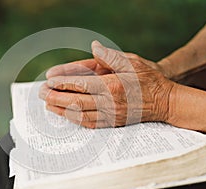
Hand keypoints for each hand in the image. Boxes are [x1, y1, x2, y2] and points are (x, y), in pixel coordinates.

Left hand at [39, 41, 175, 127]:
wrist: (164, 101)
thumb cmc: (148, 79)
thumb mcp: (133, 62)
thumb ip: (111, 56)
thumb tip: (94, 47)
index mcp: (112, 85)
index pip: (81, 85)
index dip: (62, 84)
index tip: (49, 82)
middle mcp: (110, 103)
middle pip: (76, 102)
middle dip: (56, 98)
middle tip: (42, 94)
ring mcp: (111, 115)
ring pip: (80, 115)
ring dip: (62, 111)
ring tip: (48, 105)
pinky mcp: (113, 123)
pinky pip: (89, 124)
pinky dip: (74, 120)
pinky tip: (66, 115)